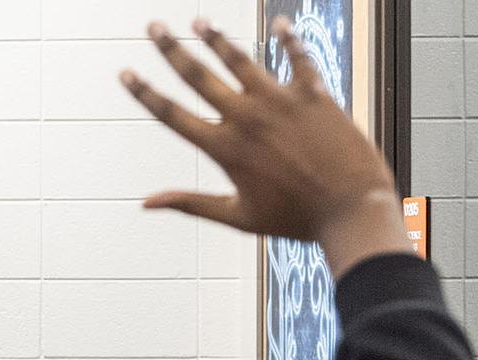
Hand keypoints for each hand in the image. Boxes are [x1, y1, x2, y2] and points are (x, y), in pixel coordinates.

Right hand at [120, 18, 409, 275]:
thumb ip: (190, 203)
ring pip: (241, 61)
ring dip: (217, 38)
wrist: (352, 210)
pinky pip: (299, 58)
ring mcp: (281, 103)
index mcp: (224, 148)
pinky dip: (290, 39)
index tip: (125, 73)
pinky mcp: (314, 95)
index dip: (145, 92)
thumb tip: (145, 203)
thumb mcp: (237, 216)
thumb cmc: (295, 219)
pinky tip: (281, 23)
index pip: (172, 114)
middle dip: (171, 49)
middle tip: (153, 26)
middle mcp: (247, 118)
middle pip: (199, 76)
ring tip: (199, 21)